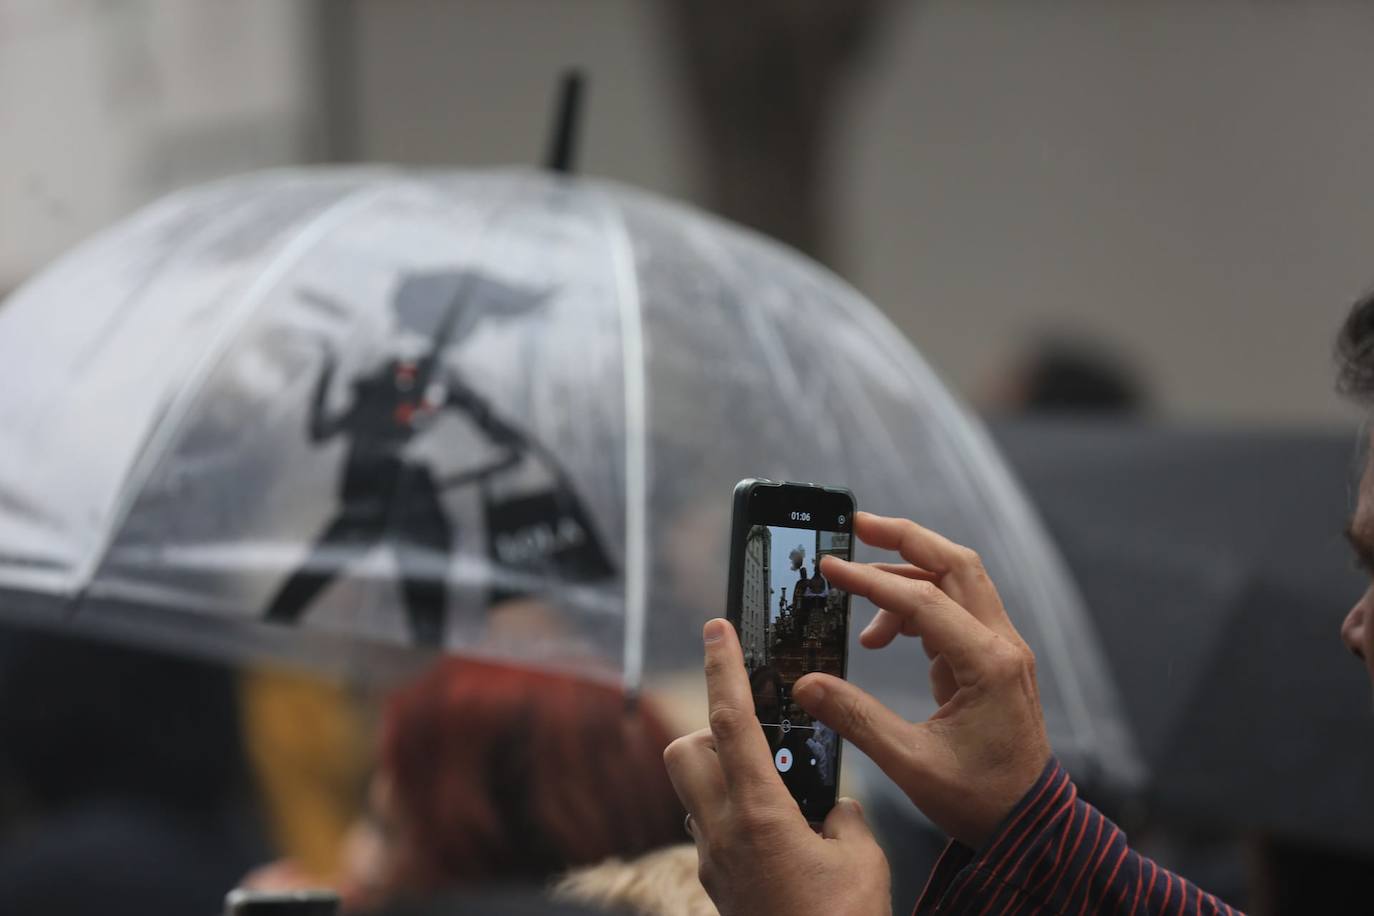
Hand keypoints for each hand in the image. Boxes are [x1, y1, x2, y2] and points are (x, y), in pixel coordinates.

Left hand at [664, 619, 890, 915]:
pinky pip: (712, 831)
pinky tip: (782, 839)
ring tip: (777, 792)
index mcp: (759, 815)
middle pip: (685, 751)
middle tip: (757, 736)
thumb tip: (834, 812)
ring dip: (722, 776)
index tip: (716, 628)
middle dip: (709, 730)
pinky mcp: (718, 886)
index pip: (729, 722)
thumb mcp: (862, 860)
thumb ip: (845, 818)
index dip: (723, 668)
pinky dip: (736, 816)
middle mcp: (722, 833)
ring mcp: (713, 863)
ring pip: (693, 793)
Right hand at [793, 512, 1050, 848]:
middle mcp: (1002, 646)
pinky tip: (883, 636)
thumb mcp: (910, 763)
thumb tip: (806, 684)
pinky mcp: (993, 660)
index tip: (830, 568)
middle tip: (856, 525)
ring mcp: (1002, 650)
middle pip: (955, 564)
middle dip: (904, 539)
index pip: (924, 601)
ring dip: (909, 571)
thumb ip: (855, 718)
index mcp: (987, 665)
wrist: (1030, 824)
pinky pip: (954, 611)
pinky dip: (916, 607)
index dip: (871, 581)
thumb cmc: (979, 799)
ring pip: (958, 581)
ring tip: (858, 591)